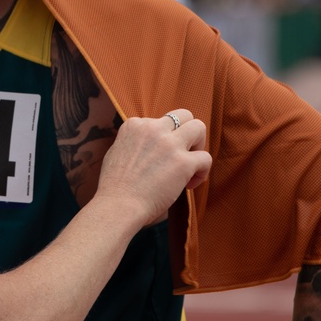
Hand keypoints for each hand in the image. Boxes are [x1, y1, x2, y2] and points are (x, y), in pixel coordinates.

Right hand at [93, 109, 210, 227]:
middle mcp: (152, 128)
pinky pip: (205, 158)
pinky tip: (190, 184)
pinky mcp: (183, 162)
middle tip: (183, 153)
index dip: (163, 140)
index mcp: (134, 125)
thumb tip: (146, 148)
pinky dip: (202, 171)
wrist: (118, 205)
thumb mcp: (116, 152)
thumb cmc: (115, 187)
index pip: (158, 122)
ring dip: (198, 145)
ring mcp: (169, 144)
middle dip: (187, 132)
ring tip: (191, 164)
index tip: (159, 159)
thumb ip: (133, 143)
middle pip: (183, 115)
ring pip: (198, 127)